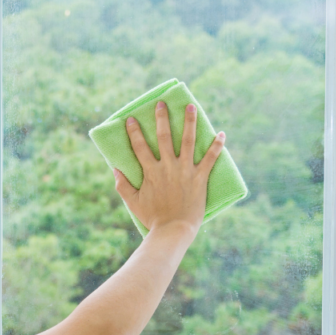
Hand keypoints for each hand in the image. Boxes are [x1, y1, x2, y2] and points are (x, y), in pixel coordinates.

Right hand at [113, 101, 224, 240]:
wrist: (173, 230)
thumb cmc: (153, 218)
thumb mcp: (133, 202)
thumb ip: (122, 185)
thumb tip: (114, 169)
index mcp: (151, 171)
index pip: (140, 146)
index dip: (135, 131)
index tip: (132, 119)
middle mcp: (168, 166)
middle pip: (164, 137)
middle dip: (162, 118)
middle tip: (161, 103)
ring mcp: (185, 171)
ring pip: (188, 141)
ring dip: (190, 122)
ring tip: (191, 106)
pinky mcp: (200, 178)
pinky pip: (210, 159)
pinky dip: (217, 146)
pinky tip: (221, 134)